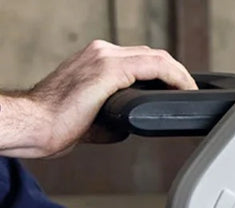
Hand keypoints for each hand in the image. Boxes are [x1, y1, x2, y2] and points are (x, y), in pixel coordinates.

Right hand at [0, 40, 195, 157]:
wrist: (37, 124)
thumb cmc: (58, 124)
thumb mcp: (97, 117)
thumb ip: (118, 115)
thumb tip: (133, 125)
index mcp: (97, 59)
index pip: (142, 59)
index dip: (167, 74)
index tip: (181, 91)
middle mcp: (102, 52)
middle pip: (153, 55)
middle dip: (177, 73)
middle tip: (192, 93)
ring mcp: (105, 58)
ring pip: (156, 57)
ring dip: (180, 74)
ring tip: (192, 92)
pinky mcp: (109, 70)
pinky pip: (153, 68)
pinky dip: (174, 78)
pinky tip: (185, 91)